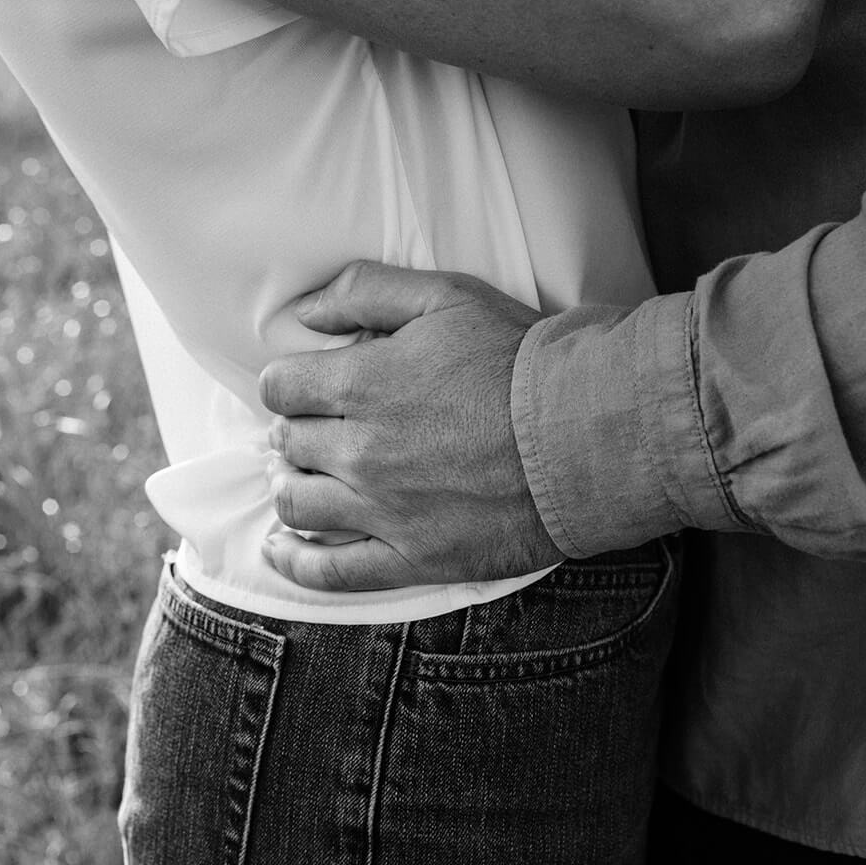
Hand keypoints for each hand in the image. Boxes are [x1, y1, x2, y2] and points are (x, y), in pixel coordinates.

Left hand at [256, 261, 562, 589]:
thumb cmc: (519, 359)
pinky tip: (281, 552)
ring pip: (298, 504)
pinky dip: (297, 564)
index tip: (307, 387)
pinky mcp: (413, 557)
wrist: (585, 433)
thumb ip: (366, 292)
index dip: (289, 383)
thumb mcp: (446, 296)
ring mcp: (383, 510)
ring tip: (309, 478)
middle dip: (298, 431)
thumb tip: (303, 310)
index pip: (281, 387)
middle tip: (322, 429)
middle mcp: (361, 451)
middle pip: (288, 444)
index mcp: (362, 384)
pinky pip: (332, 572)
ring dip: (294, 487)